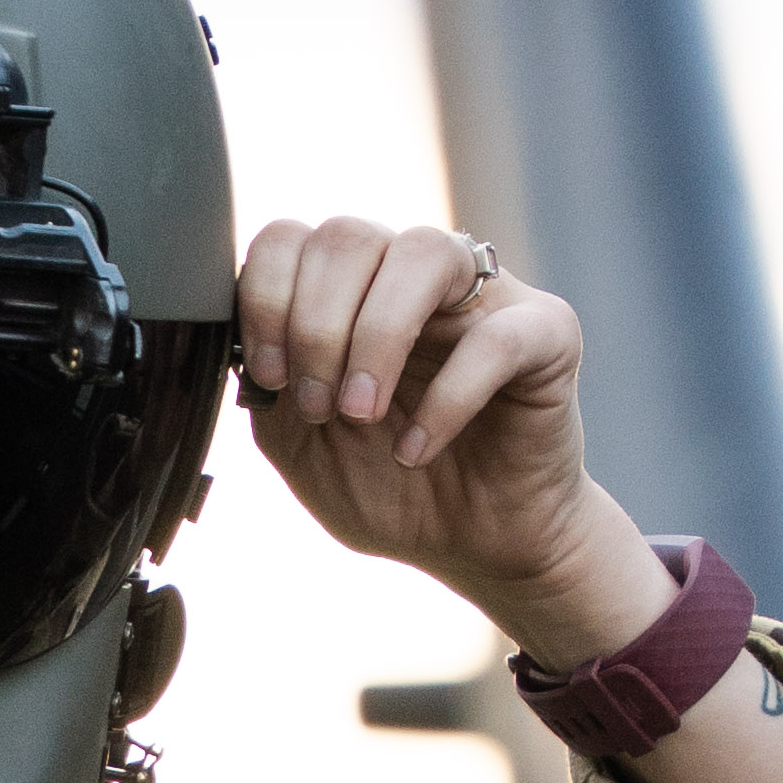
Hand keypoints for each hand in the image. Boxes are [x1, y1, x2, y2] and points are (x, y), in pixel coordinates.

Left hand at [237, 215, 667, 666]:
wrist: (479, 546)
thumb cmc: (394, 489)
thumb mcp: (302, 448)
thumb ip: (269, 391)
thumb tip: (236, 346)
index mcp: (350, 289)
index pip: (293, 239)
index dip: (266, 298)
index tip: (268, 375)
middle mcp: (413, 275)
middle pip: (349, 236)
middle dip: (315, 327)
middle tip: (322, 411)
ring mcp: (484, 294)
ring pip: (424, 251)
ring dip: (376, 337)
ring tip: (362, 414)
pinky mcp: (546, 334)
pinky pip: (496, 336)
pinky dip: (446, 398)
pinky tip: (417, 449)